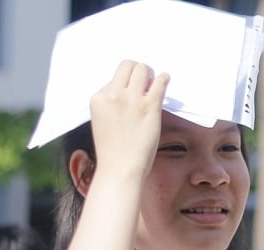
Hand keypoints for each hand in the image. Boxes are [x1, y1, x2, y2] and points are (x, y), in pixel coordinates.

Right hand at [90, 60, 169, 181]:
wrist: (120, 169)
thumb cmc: (113, 151)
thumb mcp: (103, 121)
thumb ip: (111, 105)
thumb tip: (129, 91)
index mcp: (98, 99)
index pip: (113, 79)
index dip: (124, 84)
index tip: (131, 92)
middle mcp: (114, 95)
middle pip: (127, 66)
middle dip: (137, 70)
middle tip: (145, 79)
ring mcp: (132, 99)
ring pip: (142, 69)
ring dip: (150, 72)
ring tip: (153, 81)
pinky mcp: (149, 107)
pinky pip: (159, 83)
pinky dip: (164, 78)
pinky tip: (165, 79)